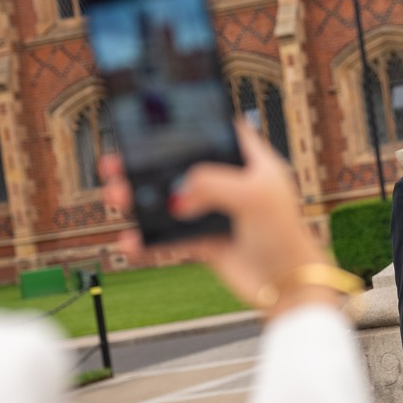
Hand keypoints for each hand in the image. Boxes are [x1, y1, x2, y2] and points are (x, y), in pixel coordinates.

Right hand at [101, 121, 337, 316]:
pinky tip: (130, 241)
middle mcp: (233, 185)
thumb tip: (176, 193)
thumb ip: (211, 182)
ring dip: (139, 198)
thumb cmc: (283, 235)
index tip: (158, 116)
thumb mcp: (252, 195)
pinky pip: (169, 238)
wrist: (287, 286)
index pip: (221, 132)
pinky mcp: (207, 243)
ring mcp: (218, 214)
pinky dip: (147, 240)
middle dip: (148, 163)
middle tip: (117, 162)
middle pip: (183, 165)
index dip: (194, 122)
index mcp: (252, 163)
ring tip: (116, 197)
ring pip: (170, 200)